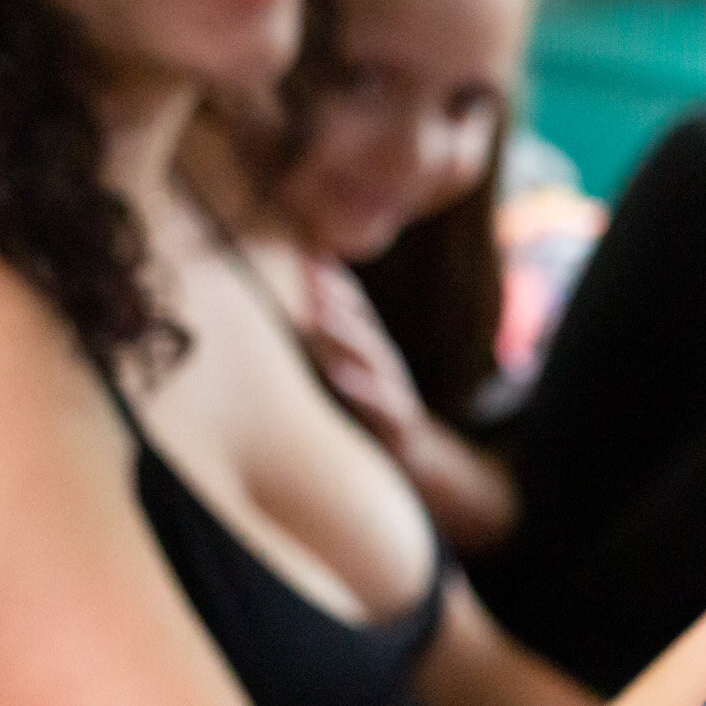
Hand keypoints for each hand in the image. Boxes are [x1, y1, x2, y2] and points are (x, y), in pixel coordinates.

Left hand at [300, 259, 430, 456]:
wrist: (413, 455)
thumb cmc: (368, 408)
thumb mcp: (348, 369)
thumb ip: (327, 338)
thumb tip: (292, 305)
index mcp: (367, 347)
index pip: (349, 305)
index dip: (328, 278)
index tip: (302, 250)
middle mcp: (381, 360)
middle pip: (356, 322)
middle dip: (333, 295)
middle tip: (307, 271)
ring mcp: (392, 387)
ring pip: (369, 356)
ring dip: (344, 332)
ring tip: (318, 314)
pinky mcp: (398, 420)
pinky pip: (380, 401)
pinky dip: (360, 387)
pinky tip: (339, 375)